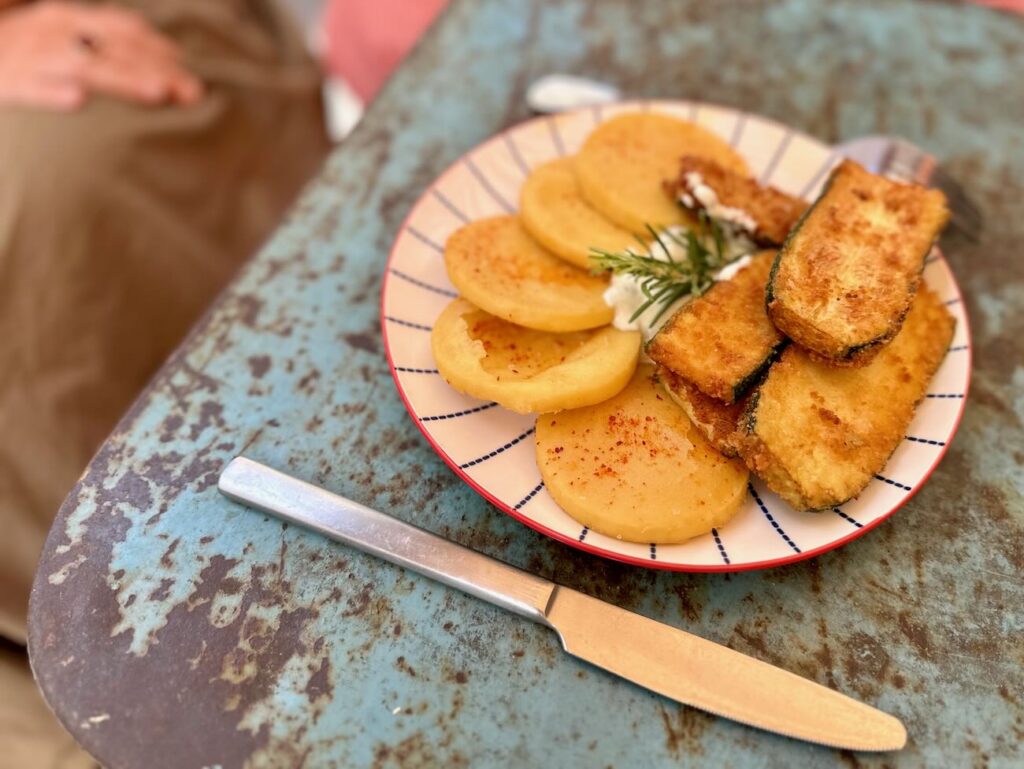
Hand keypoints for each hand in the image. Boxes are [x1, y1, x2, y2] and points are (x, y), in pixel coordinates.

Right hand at [0, 1, 201, 109]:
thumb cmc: (21, 53)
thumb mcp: (61, 39)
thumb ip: (106, 47)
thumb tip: (164, 67)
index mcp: (69, 18)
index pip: (124, 30)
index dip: (161, 50)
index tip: (192, 74)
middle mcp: (54, 31)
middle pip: (115, 49)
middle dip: (157, 70)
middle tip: (193, 94)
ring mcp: (31, 55)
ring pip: (82, 65)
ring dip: (121, 78)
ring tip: (156, 93)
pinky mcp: (6, 80)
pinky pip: (29, 85)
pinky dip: (51, 91)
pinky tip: (76, 100)